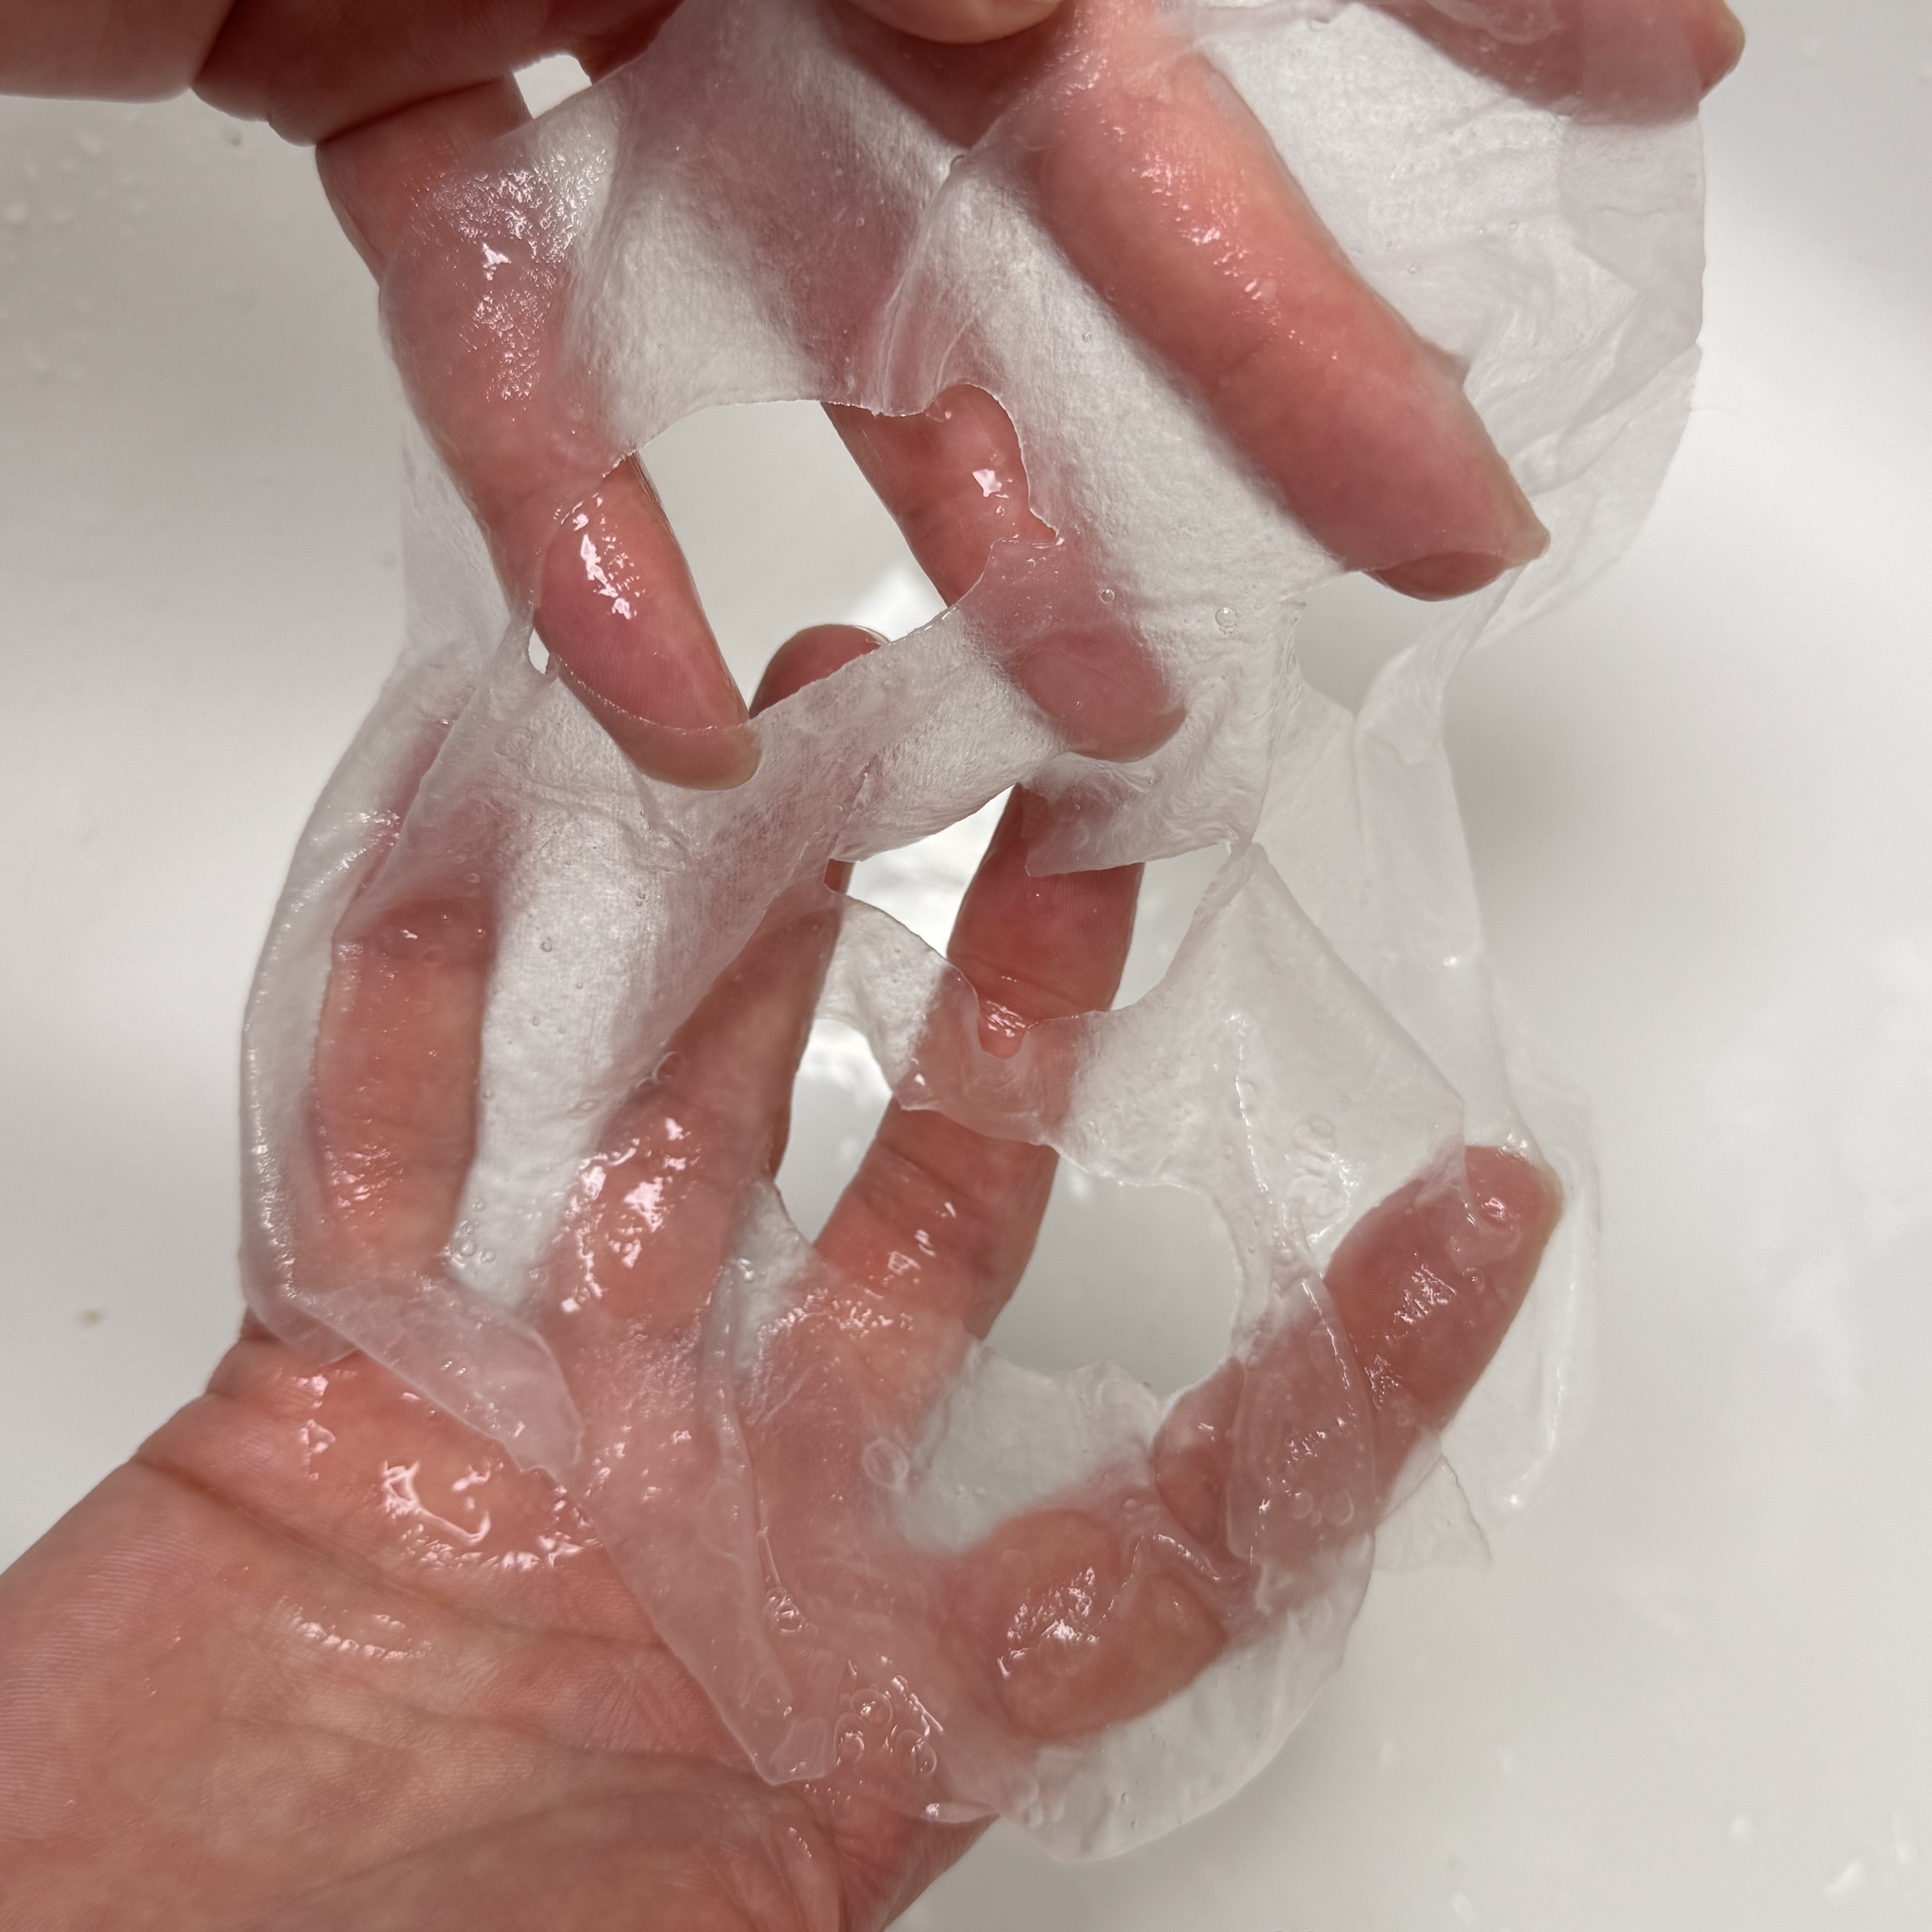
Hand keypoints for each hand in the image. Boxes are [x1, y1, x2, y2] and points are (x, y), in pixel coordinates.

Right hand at [0, 627, 1559, 1925]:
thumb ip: (875, 1836)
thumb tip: (968, 1789)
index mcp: (857, 1696)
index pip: (1173, 1522)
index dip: (1340, 1386)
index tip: (1477, 1226)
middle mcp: (721, 1518)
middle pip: (924, 1225)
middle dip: (1016, 1025)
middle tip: (1092, 843)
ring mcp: (535, 1426)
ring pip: (679, 1118)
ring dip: (750, 940)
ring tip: (813, 755)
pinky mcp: (337, 1381)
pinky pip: (384, 1139)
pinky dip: (411, 996)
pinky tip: (461, 843)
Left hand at [1, 0, 1742, 787]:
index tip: (1655, 73)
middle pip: (1049, 140)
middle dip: (1252, 344)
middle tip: (1438, 520)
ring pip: (812, 274)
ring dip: (953, 503)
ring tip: (1094, 695)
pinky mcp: (386, 87)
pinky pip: (516, 333)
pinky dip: (585, 513)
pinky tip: (674, 694)